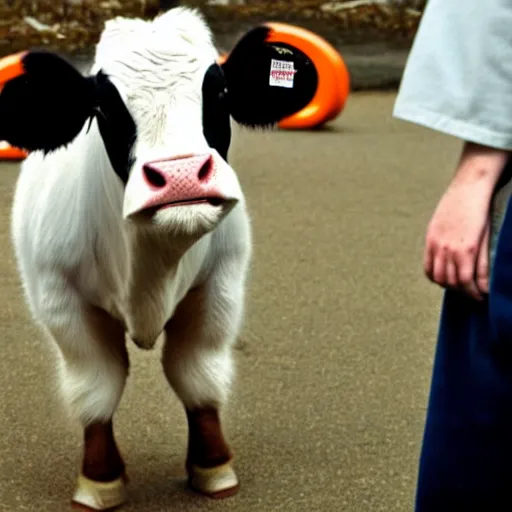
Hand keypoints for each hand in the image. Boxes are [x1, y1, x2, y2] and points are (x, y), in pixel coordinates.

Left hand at [424, 143, 508, 300]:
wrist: (469, 187)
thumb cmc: (458, 202)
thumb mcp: (441, 222)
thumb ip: (441, 239)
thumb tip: (443, 252)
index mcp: (431, 242)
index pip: (430, 271)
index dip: (440, 281)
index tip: (450, 283)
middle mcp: (438, 248)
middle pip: (442, 280)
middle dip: (454, 289)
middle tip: (466, 292)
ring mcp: (452, 250)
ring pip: (455, 282)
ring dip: (466, 291)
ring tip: (476, 294)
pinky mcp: (468, 249)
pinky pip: (468, 278)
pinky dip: (476, 289)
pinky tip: (483, 292)